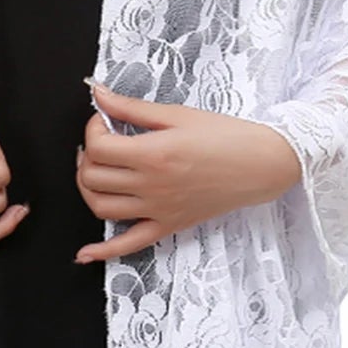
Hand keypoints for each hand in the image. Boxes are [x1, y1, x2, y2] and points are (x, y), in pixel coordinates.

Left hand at [73, 81, 303, 263]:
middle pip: (92, 177)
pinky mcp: (168, 225)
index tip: (104, 121)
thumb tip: (98, 93)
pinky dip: (103, 251)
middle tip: (101, 142)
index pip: (98, 147)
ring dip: (88, 188)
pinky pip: (129, 245)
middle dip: (88, 156)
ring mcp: (158, 210)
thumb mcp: (177, 114)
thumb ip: (132, 107)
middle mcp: (151, 186)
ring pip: (100, 208)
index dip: (92, 130)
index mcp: (152, 155)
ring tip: (97, 171)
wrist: (261, 164)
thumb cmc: (226, 135)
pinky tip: (86, 253)